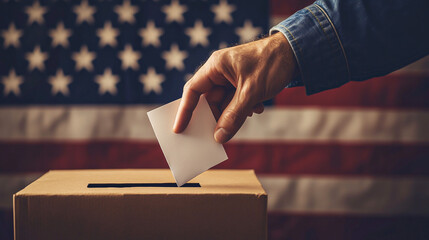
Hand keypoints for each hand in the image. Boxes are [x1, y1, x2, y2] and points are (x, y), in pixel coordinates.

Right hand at [173, 32, 297, 142]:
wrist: (296, 52)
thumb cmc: (272, 64)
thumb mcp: (251, 93)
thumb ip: (234, 115)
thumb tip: (219, 137)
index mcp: (215, 66)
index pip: (193, 91)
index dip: (184, 111)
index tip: (178, 129)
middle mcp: (220, 72)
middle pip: (209, 100)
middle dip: (216, 116)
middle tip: (218, 135)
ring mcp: (231, 78)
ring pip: (224, 103)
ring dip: (235, 113)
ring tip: (250, 113)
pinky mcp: (242, 83)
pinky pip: (236, 102)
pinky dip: (244, 109)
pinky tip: (257, 108)